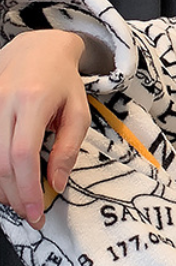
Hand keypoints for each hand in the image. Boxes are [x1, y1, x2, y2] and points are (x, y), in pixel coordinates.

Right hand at [0, 30, 90, 229]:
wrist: (38, 49)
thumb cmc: (64, 83)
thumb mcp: (79, 115)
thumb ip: (68, 150)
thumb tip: (56, 184)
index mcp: (33, 102)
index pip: (23, 155)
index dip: (27, 189)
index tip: (37, 213)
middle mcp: (3, 102)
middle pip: (1, 161)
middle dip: (15, 196)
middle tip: (31, 217)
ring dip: (2, 187)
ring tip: (21, 204)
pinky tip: (6, 185)